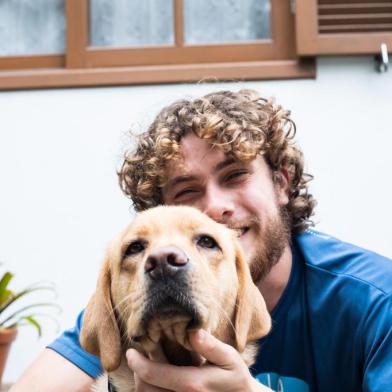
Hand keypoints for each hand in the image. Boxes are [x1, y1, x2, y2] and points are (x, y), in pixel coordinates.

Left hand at [126, 329, 270, 391]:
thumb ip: (211, 346)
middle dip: (137, 372)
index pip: (153, 375)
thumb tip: (193, 331)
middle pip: (145, 389)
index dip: (136, 363)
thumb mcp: (229, 358)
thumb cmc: (236, 378)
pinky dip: (151, 391)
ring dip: (142, 383)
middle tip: (138, 356)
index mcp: (192, 384)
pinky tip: (157, 379)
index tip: (130, 351)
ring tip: (145, 367)